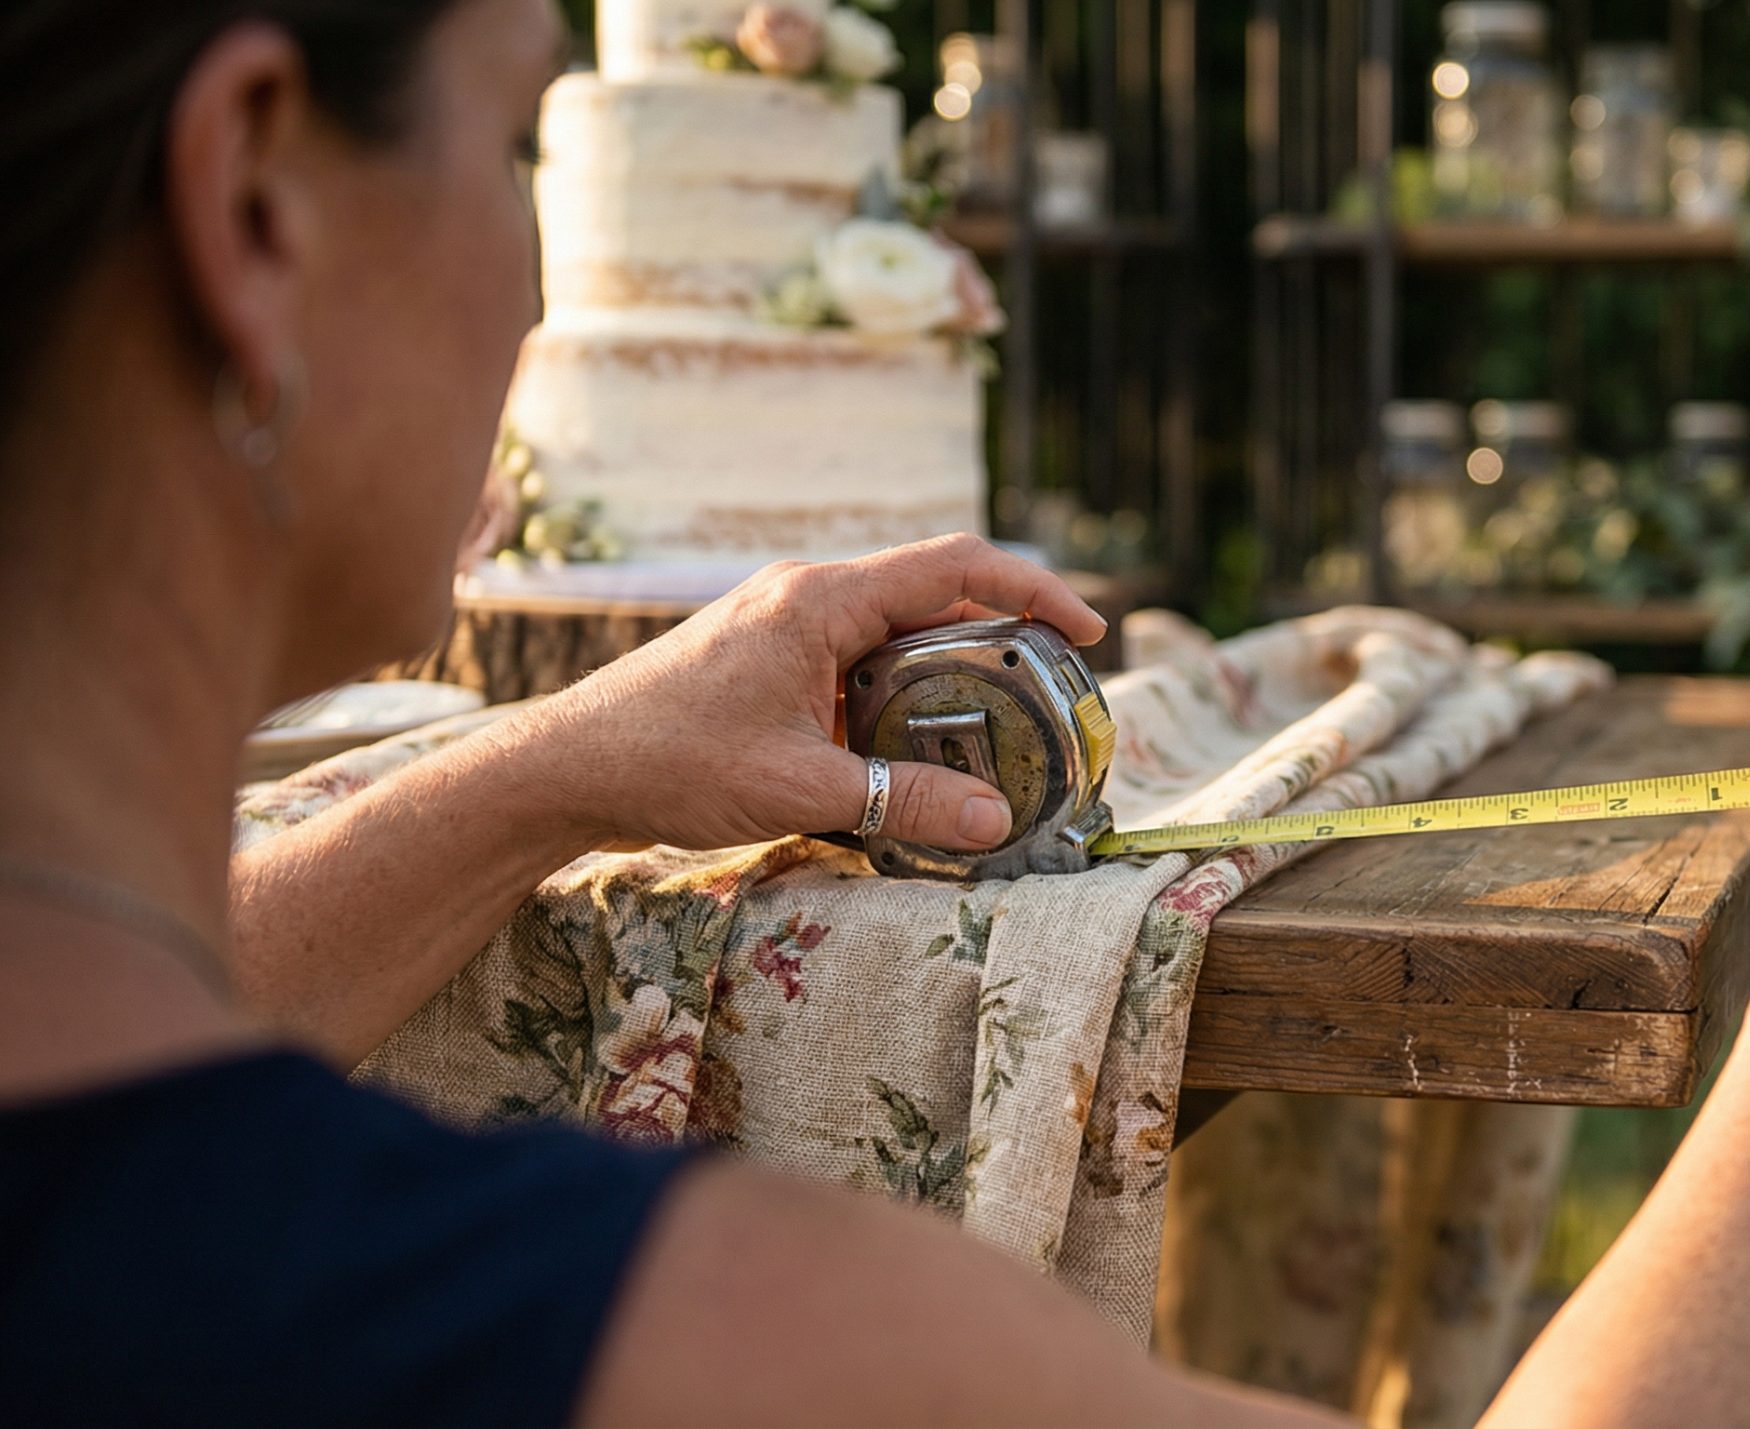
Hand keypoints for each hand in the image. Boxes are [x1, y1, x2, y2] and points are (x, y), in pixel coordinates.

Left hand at [522, 535, 1106, 853]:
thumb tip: (997, 822)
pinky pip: (858, 660)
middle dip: (1000, 644)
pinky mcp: (768, 659)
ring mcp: (784, 624)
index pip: (956, 566)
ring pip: (896, 633)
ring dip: (949, 675)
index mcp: (822, 600)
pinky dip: (902, 695)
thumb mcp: (801, 789)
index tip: (1085, 632)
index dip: (1034, 590)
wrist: (562, 769)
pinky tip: (914, 752)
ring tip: (995, 735)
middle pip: (934, 598)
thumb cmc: (668, 763)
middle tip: (1049, 699)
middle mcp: (807, 596)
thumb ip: (904, 801)